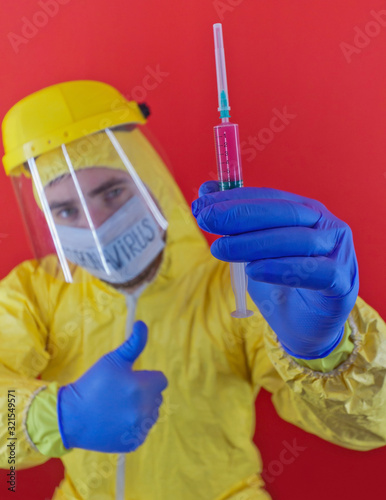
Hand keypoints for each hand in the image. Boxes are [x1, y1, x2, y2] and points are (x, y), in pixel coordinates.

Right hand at [57, 321, 167, 451]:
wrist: (72, 417)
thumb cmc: (93, 384)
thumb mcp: (112, 360)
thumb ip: (133, 344)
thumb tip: (142, 324)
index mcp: (143, 388)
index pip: (160, 380)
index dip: (146, 378)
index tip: (130, 379)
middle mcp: (145, 410)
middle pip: (156, 397)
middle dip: (144, 393)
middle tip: (121, 393)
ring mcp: (140, 428)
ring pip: (151, 414)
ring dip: (140, 409)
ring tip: (118, 407)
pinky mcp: (134, 443)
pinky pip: (142, 430)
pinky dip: (133, 426)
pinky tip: (116, 421)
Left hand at [192, 181, 358, 358]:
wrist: (303, 326)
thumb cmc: (280, 284)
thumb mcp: (252, 251)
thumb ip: (234, 221)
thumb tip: (205, 190)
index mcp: (306, 211)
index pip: (270, 197)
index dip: (234, 198)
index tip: (201, 203)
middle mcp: (326, 225)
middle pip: (284, 213)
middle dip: (240, 214)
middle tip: (205, 220)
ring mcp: (338, 252)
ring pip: (297, 240)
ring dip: (253, 243)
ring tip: (221, 249)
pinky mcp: (342, 282)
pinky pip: (315, 272)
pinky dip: (282, 269)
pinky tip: (254, 270)